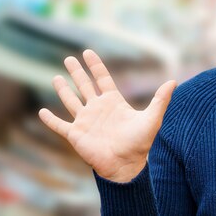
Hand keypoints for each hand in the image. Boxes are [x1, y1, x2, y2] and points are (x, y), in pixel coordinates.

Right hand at [38, 49, 176, 181]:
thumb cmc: (140, 143)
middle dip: (77, 72)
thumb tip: (174, 81)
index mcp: (113, 102)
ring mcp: (86, 121)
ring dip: (63, 90)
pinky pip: (60, 125)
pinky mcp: (76, 134)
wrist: (126, 164)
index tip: (88, 52)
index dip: (95, 65)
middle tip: (68, 58)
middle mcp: (98, 109)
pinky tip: (41, 112)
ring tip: (56, 77)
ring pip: (71, 101)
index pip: (102, 78)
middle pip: (84, 86)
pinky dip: (50, 119)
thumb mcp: (152, 118)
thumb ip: (160, 99)